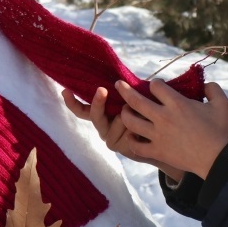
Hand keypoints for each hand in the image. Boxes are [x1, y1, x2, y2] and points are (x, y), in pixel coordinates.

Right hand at [61, 87, 185, 180]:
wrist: (162, 141)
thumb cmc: (144, 115)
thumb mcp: (131, 101)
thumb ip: (121, 94)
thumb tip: (116, 77)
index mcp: (101, 117)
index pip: (82, 111)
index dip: (73, 102)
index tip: (66, 91)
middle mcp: (103, 129)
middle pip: (96, 115)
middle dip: (99, 102)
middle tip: (102, 90)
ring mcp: (113, 140)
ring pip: (118, 119)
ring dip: (131, 112)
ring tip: (144, 112)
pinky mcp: (125, 148)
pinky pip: (131, 131)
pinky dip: (139, 124)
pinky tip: (145, 126)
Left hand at [115, 79, 227, 178]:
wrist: (216, 159)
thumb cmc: (219, 130)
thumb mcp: (222, 104)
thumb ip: (213, 89)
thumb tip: (205, 83)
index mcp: (177, 103)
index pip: (155, 86)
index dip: (155, 83)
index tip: (156, 85)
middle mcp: (163, 117)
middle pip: (135, 100)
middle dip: (124, 90)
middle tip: (118, 84)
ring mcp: (157, 135)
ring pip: (131, 122)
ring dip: (125, 114)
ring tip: (124, 111)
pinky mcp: (157, 151)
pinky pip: (136, 146)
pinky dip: (131, 140)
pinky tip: (132, 136)